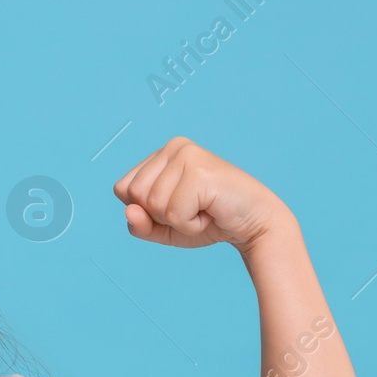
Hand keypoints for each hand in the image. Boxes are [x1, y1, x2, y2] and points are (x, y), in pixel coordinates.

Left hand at [113, 137, 292, 253]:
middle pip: (134, 195)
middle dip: (160, 215)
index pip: (122, 190)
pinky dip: (190, 224)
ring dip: (177, 220)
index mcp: (161, 154)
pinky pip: (173, 214)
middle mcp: (173, 147)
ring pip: (153, 205)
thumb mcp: (164, 228)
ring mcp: (186, 155)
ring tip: (202, 209)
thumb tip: (129, 211)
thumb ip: (140, 224)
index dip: (145, 210)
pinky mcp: (199, 172)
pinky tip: (210, 212)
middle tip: (192, 209)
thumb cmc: (209, 222)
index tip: (177, 206)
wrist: (254, 225)